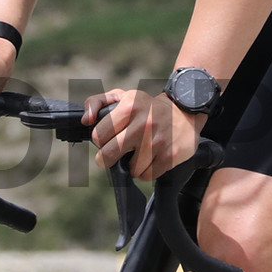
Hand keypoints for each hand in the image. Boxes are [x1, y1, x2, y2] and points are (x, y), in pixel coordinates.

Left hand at [83, 86, 203, 181]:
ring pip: (130, 169)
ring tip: (138, 153)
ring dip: (131, 165)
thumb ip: (96, 102)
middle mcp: (143, 123)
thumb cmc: (147, 107)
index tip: (108, 138)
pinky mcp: (169, 156)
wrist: (184, 111)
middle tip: (112, 155)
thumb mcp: (122, 96)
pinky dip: (146, 171)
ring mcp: (157, 141)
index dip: (100, 139)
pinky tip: (150, 159)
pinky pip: (146, 175)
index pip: (98, 135)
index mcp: (129, 106)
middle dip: (107, 158)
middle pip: (108, 155)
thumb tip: (86, 120)